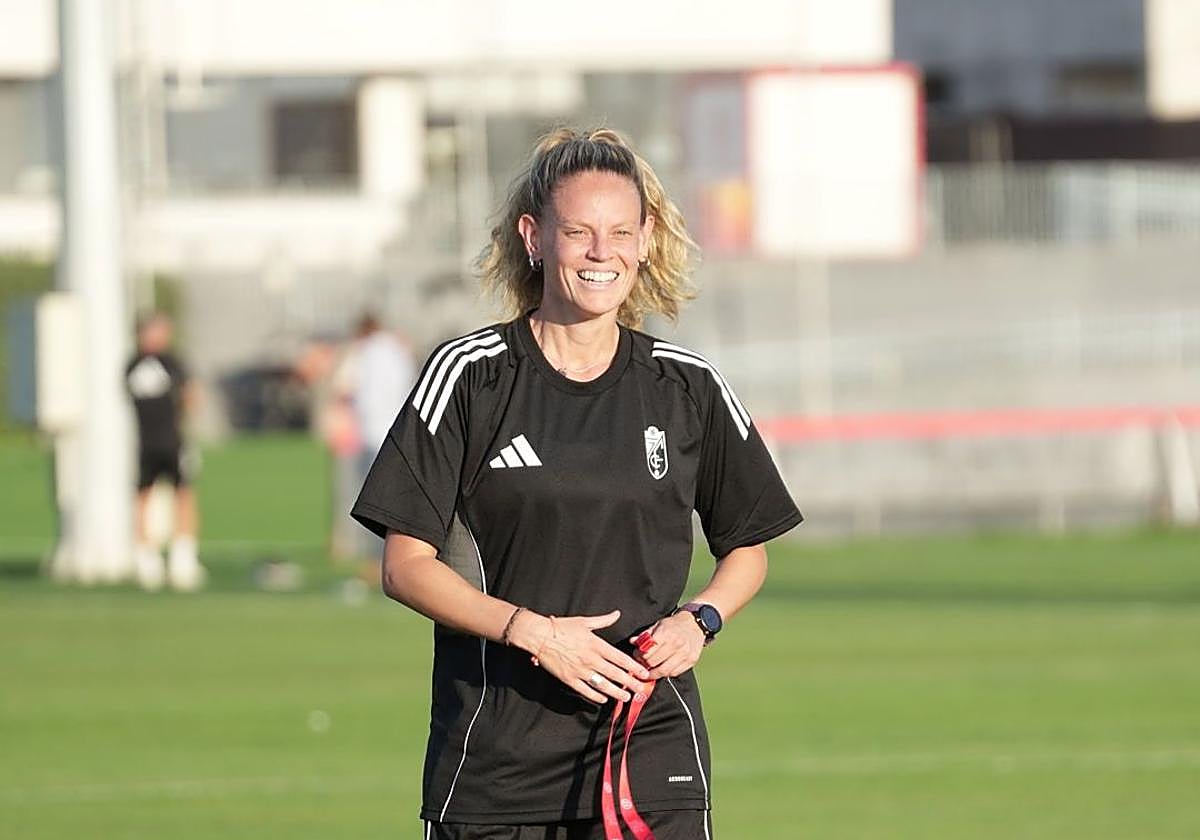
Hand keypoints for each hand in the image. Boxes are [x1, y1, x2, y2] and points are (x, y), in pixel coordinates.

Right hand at [511, 609, 651, 703]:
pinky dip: (596, 696)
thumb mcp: (585, 621)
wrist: (539, 636)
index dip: (634, 667)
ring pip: (603, 685)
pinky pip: (585, 691)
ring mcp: (580, 671)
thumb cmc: (562, 627)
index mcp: (596, 644)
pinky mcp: (569, 679)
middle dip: (630, 683)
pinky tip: (603, 699)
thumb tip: (617, 613)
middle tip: (640, 690)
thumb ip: (603, 620)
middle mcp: (591, 659)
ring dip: (616, 692)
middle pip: (615, 674)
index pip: (620, 658)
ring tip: (626, 697)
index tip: (643, 673)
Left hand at [629, 611, 705, 679]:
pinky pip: (675, 673)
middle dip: (645, 665)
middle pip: (654, 663)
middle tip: (642, 664)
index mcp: (665, 634)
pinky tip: (663, 668)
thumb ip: (645, 635)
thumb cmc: (674, 625)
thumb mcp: (658, 625)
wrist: (695, 625)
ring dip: (654, 673)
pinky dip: (667, 673)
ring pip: (664, 671)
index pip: (647, 652)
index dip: (639, 656)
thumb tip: (632, 642)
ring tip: (650, 670)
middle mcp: (676, 644)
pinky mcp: (691, 661)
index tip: (637, 656)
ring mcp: (685, 654)